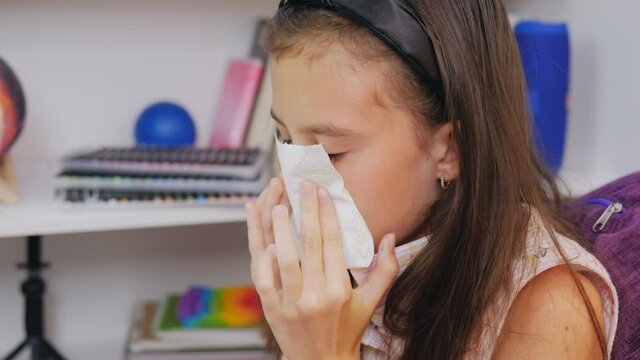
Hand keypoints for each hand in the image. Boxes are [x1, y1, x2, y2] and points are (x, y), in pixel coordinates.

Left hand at [246, 180, 398, 359]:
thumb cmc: (346, 330)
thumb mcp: (371, 303)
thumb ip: (385, 270)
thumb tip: (390, 237)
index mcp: (339, 291)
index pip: (332, 244)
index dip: (327, 215)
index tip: (323, 192)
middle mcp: (315, 297)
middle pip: (309, 246)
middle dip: (306, 211)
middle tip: (303, 185)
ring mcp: (290, 304)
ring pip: (283, 259)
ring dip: (278, 229)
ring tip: (278, 203)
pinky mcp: (271, 309)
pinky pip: (263, 278)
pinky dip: (261, 255)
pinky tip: (260, 233)